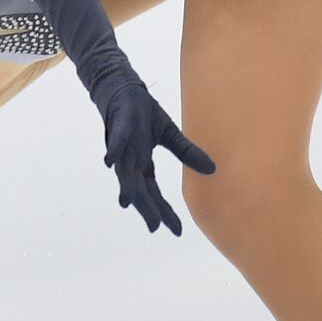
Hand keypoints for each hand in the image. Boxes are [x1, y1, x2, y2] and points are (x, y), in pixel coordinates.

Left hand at [100, 80, 216, 235]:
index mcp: (142, 165)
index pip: (154, 194)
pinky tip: (109, 162)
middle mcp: (131, 161)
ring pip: (125, 171)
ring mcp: (123, 146)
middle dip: (146, 208)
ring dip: (126, 186)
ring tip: (127, 203)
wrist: (123, 89)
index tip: (176, 230)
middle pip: (139, 190)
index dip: (164, 212)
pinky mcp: (119, 127)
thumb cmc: (142, 114)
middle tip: (154, 226)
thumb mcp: (170, 135)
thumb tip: (212, 169)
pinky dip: (113, 151)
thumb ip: (186, 153)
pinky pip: (116, 141)